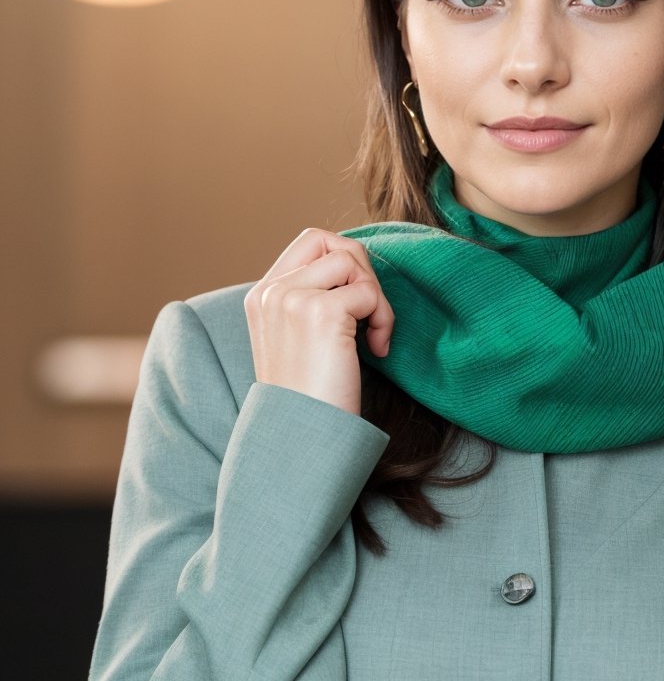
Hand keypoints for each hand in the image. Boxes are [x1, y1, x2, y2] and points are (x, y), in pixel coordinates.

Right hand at [243, 227, 394, 416]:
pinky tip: (376, 349)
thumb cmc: (311, 397)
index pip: (312, 243)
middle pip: (334, 243)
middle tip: (370, 318)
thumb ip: (312, 301)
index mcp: (262, 296)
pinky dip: (383, 319)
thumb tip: (355, 270)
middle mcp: (271, 291)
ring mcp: (292, 299)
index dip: (346, 266)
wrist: (303, 436)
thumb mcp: (299, 340)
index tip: (355, 308)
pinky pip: (369, 292)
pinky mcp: (321, 313)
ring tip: (373, 337)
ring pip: (353, 260)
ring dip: (376, 297)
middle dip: (365, 275)